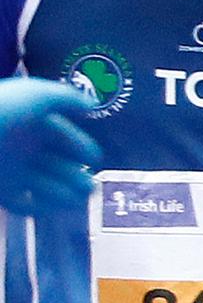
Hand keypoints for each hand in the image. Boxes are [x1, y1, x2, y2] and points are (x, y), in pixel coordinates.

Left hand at [0, 78, 99, 212]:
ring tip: (82, 197)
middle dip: (75, 173)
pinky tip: (56, 207)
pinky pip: (23, 203)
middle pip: (53, 162)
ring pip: (42, 184)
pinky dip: (41, 206)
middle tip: (92, 185)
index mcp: (27, 120)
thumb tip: (91, 105)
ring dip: (64, 192)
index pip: (59, 134)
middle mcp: (19, 146)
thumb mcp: (37, 95)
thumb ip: (67, 98)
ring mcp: (8, 169)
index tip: (94, 157)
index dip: (79, 144)